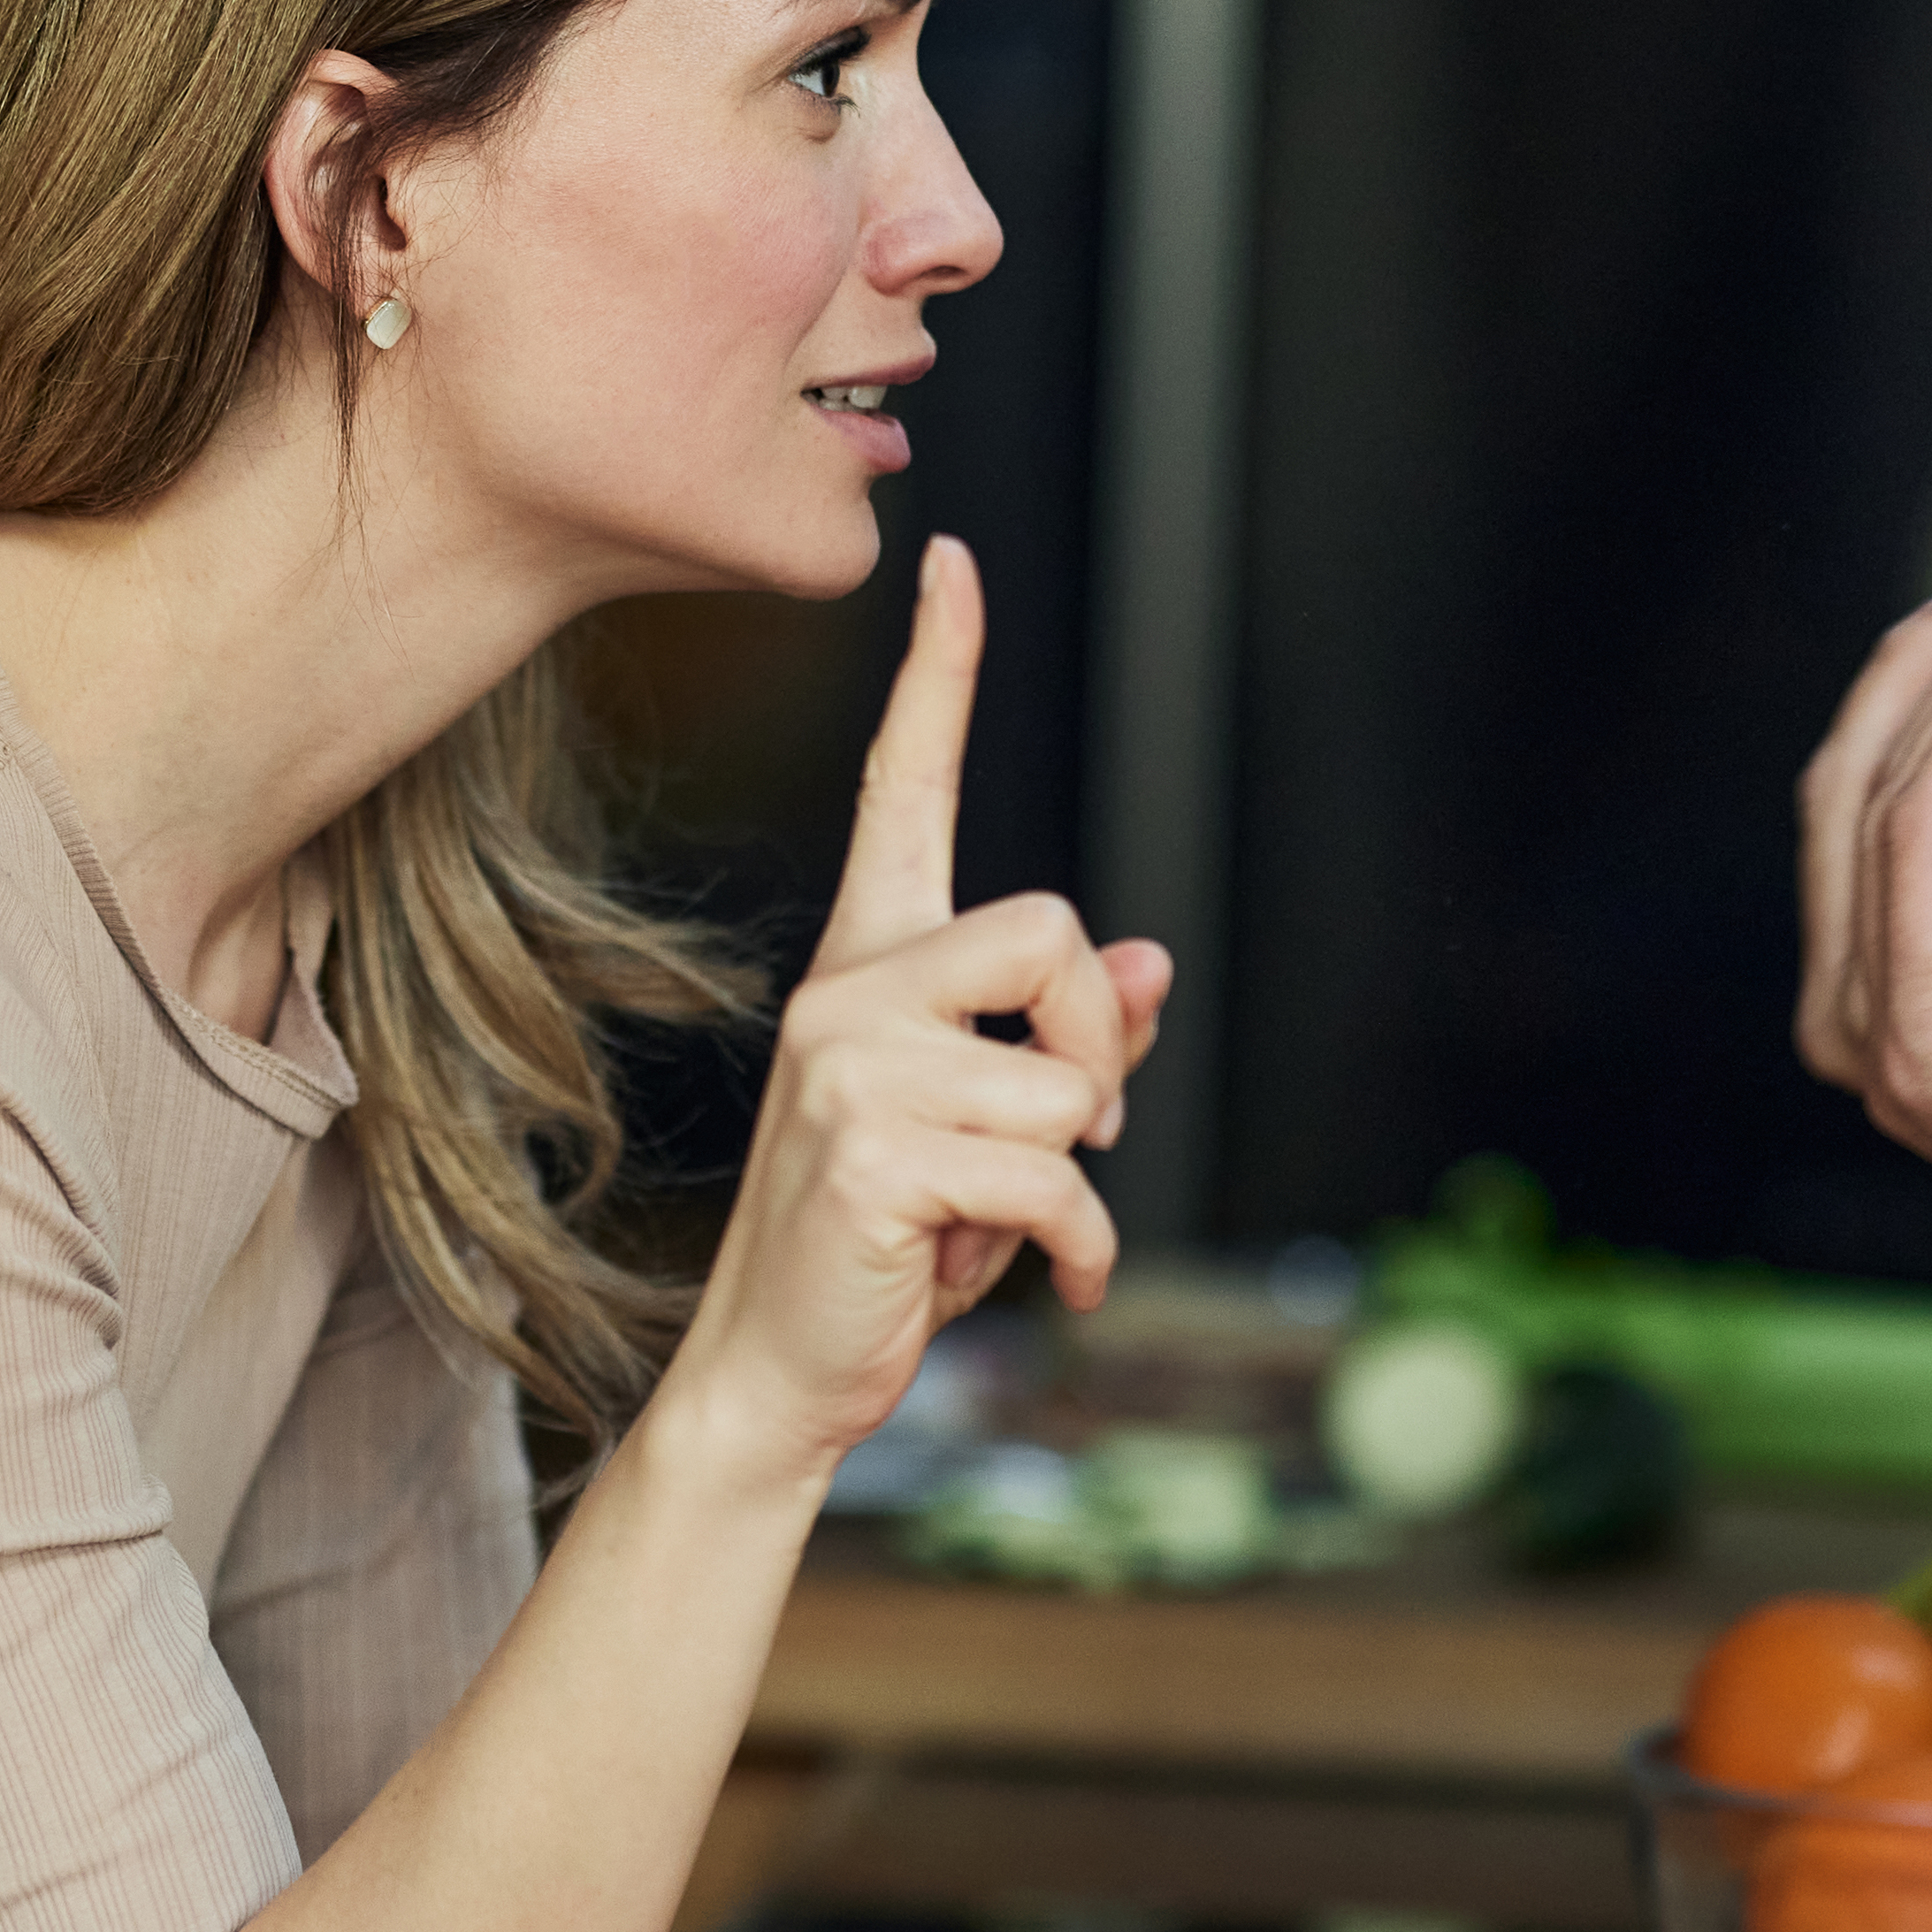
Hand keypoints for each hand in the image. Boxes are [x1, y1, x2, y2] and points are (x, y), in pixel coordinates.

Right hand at [680, 535, 1172, 1476]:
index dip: (938, 673)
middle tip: (1060, 1143)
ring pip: (1069, 1081)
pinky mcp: (873, 1152)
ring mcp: (849, 1067)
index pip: (903, 788)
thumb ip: (1066, 1038)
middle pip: (1053, 931)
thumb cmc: (891, 1244)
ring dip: (1073, 1180)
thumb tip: (1148, 963)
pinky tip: (1023, 1280)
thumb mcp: (988, 1127)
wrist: (784, 1370)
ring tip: (994, 1225)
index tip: (948, 561)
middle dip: (1095, 1049)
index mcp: (871, 965)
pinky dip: (1074, 1249)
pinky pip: (1058, 1176)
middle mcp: (849, 991)